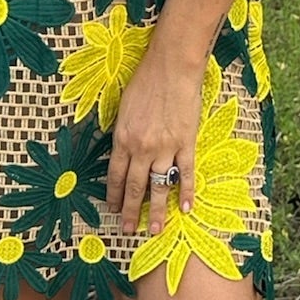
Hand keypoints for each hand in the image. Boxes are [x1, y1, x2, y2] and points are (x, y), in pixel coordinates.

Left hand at [107, 51, 201, 238]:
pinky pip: (185, 173)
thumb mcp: (123, 108)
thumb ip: (121, 133)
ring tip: (154, 230)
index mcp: (122, 138)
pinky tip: (187, 208)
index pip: (115, 175)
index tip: (112, 209)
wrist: (171, 68)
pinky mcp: (186, 143)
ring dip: (156, 210)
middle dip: (129, 211)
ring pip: (159, 186)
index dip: (113, 195)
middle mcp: (142, 148)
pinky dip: (187, 192)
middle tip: (127, 230)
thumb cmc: (145, 82)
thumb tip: (120, 151)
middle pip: (134, 187)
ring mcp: (165, 148)